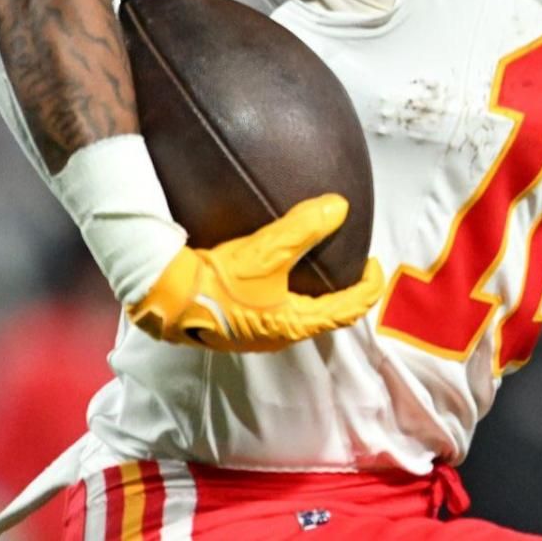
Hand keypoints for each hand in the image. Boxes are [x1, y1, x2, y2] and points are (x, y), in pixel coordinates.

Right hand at [127, 194, 384, 350]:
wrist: (166, 297)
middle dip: (343, 292)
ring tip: (319, 266)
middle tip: (352, 265)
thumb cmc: (220, 281)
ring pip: (300, 314)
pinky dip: (291, 293)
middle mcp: (279, 335)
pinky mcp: (237, 324)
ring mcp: (257, 333)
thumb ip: (305, 228)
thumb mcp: (266, 251)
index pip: (347, 310)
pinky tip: (280, 273)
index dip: (367, 289)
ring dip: (316, 293)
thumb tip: (340, 207)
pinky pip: (276, 310)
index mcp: (295, 324)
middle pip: (325, 316)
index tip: (375, 266)